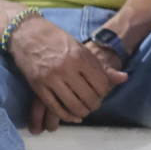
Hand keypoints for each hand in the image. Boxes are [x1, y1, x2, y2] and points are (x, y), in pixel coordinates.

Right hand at [8, 16, 126, 129]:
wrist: (26, 32)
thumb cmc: (57, 40)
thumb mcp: (81, 49)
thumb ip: (101, 67)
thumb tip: (124, 78)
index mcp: (80, 57)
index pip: (102, 85)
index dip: (105, 92)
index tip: (101, 91)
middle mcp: (66, 69)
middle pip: (90, 98)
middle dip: (95, 104)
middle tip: (94, 103)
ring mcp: (50, 78)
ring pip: (74, 106)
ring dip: (83, 112)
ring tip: (84, 109)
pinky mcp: (37, 86)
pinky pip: (55, 108)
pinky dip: (67, 116)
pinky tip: (73, 116)